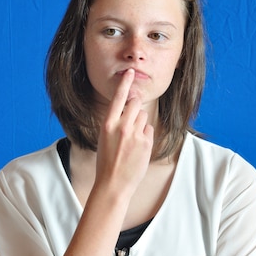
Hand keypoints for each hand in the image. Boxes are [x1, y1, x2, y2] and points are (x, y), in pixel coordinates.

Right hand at [96, 68, 153, 196]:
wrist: (113, 183)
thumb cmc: (107, 161)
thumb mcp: (105, 138)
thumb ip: (116, 122)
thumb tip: (130, 109)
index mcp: (107, 124)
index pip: (118, 98)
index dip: (125, 83)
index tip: (131, 71)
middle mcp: (122, 126)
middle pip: (136, 103)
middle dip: (136, 107)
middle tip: (132, 119)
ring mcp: (135, 135)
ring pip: (144, 117)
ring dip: (140, 124)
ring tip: (131, 140)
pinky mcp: (146, 143)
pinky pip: (149, 130)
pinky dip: (145, 136)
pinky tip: (137, 148)